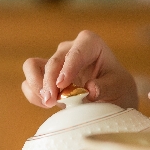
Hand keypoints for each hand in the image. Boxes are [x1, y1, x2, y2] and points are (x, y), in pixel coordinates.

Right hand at [22, 30, 137, 108]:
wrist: (111, 103)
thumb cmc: (118, 90)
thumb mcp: (121, 88)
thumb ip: (107, 87)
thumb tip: (90, 89)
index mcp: (91, 45)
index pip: (79, 50)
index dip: (69, 66)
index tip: (63, 84)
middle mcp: (70, 50)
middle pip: (54, 60)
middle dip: (50, 81)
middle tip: (53, 101)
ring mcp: (55, 63)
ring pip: (32, 66)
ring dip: (36, 85)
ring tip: (48, 103)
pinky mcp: (43, 78)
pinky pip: (29, 83)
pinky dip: (33, 95)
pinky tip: (47, 105)